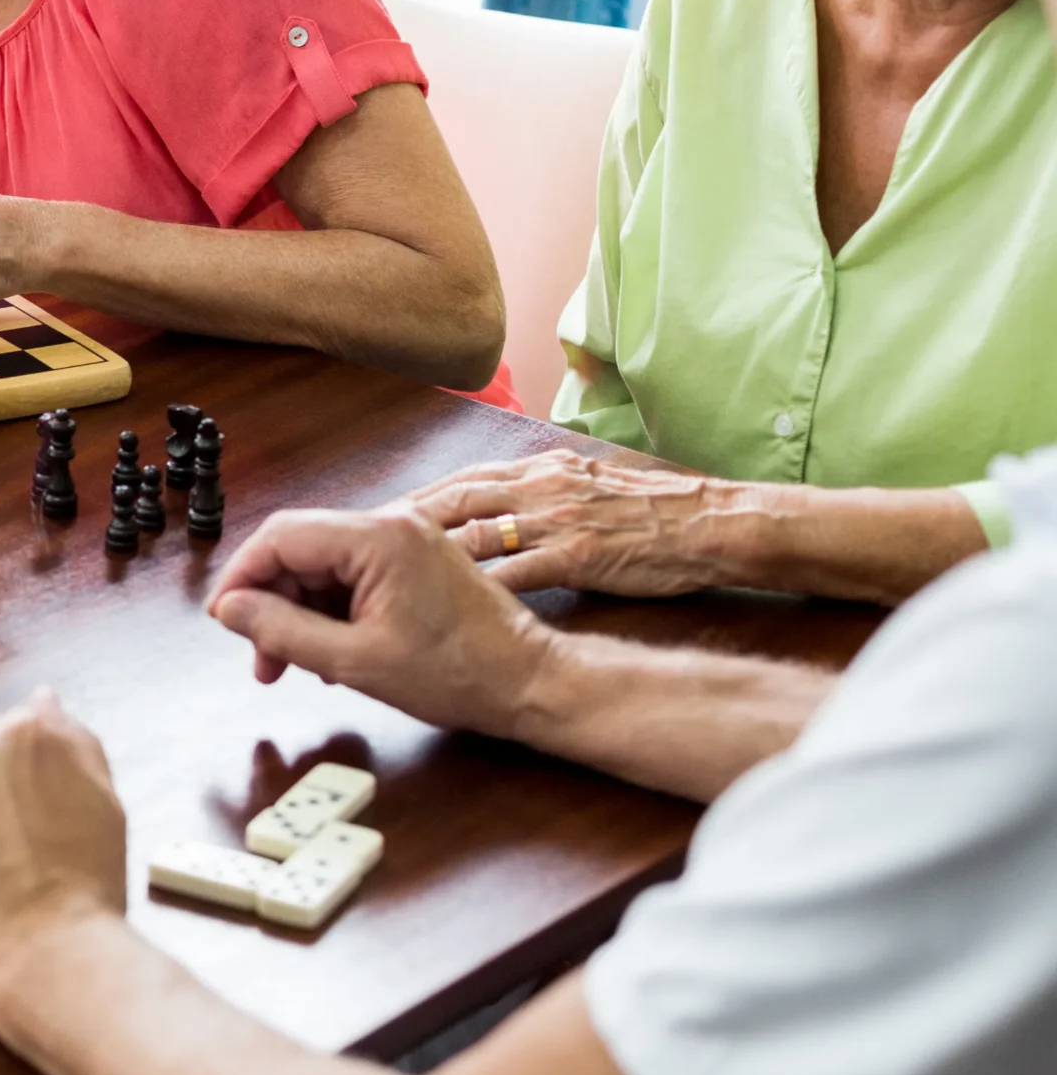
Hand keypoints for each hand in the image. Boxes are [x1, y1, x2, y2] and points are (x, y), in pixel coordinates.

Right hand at [207, 504, 551, 738]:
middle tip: (261, 659)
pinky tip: (328, 651)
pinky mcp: (414, 558)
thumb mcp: (356, 662)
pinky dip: (330, 609)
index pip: (280, 536)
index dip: (242, 577)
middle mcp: (390, 524)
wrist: (531, 684)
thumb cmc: (458, 676)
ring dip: (298, 610)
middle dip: (270, 601)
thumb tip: (230, 610)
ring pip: (322, 564)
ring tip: (292, 664)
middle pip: (299, 548)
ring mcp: (405, 538)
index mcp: (377, 538)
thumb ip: (283, 631)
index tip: (225, 620)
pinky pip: (351, 573)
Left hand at [409, 452, 735, 596]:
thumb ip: (544, 494)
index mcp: (541, 470)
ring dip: (424, 556)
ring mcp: (555, 520)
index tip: (379, 519)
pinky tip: (440, 605)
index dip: (417, 500)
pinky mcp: (576, 555)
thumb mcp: (588, 487)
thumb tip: (505, 511)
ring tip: (384, 578)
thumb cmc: (656, 513)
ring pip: (472, 531)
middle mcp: (539, 487)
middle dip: (402, 524)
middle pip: (452, 500)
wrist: (713, 522)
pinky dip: (474, 586)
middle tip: (360, 547)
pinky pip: (514, 572)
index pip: (461, 480)